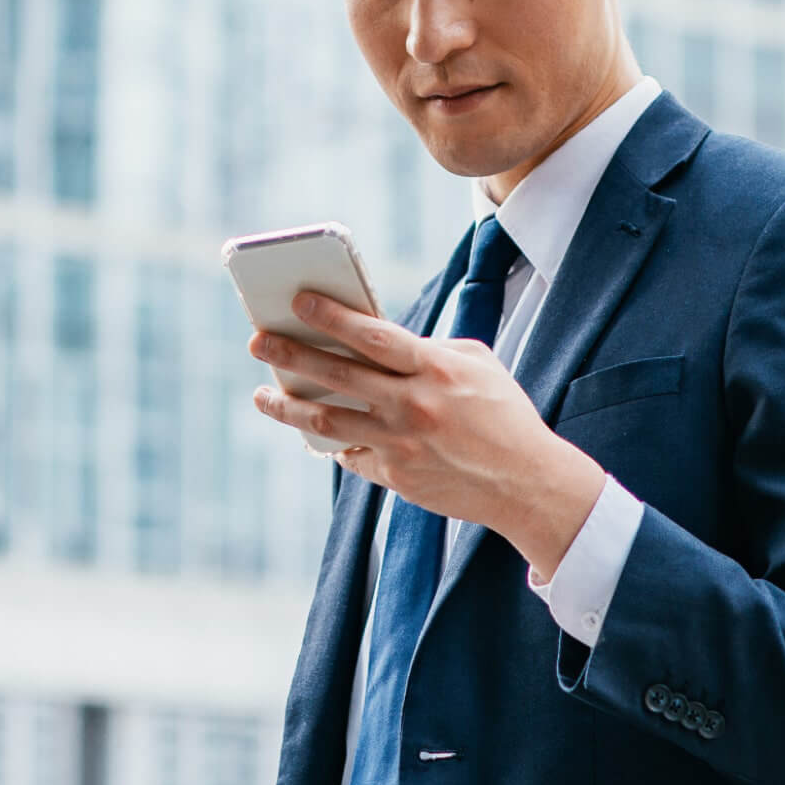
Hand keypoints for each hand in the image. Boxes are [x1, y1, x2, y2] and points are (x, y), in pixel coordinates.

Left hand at [248, 291, 605, 576]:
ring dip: (289, 407)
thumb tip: (385, 346)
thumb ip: (432, 351)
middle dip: (291, 355)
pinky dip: (335, 444)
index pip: (374, 336)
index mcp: (435, 370)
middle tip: (257, 341)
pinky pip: (353, 456)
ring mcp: (401, 445)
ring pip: (329, 423)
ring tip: (262, 395)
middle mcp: (413, 406)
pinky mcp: (397, 478)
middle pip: (339, 376)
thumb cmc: (505, 416)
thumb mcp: (479, 367)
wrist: (526, 483)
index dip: (333, 317)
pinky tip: (316, 433)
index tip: (298, 301)